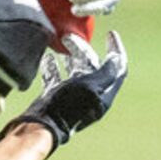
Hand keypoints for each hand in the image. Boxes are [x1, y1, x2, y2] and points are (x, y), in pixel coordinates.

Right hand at [0, 32, 128, 151]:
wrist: (42, 125)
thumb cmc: (68, 107)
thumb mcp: (91, 87)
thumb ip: (105, 73)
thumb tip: (117, 59)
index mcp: (102, 93)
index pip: (116, 68)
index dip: (116, 49)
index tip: (110, 34)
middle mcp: (89, 94)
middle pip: (92, 65)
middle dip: (84, 49)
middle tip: (71, 37)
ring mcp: (72, 95)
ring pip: (74, 69)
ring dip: (70, 55)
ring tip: (61, 42)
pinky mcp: (56, 96)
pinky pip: (57, 77)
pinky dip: (54, 66)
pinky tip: (48, 57)